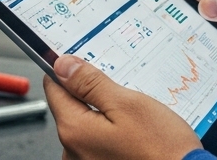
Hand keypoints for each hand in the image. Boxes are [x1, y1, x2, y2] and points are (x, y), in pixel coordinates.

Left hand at [43, 55, 201, 159]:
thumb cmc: (161, 148)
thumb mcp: (128, 104)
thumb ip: (91, 84)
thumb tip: (63, 66)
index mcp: (74, 131)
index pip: (54, 88)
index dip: (71, 71)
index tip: (88, 65)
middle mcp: (72, 152)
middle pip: (71, 107)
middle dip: (94, 96)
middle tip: (125, 95)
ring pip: (88, 124)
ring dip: (106, 116)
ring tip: (136, 119)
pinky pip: (98, 142)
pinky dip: (113, 133)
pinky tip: (135, 134)